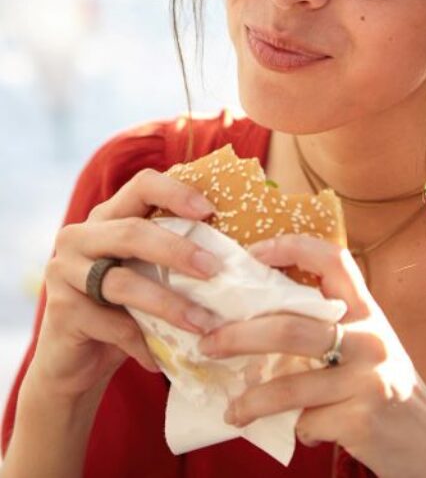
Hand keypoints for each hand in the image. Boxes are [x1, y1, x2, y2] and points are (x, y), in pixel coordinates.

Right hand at [29, 168, 223, 398]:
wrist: (75, 362)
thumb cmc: (125, 308)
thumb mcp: (147, 274)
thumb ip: (173, 255)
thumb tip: (243, 251)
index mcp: (108, 216)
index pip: (141, 185)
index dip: (176, 193)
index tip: (210, 211)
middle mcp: (80, 236)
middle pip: (132, 231)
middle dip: (178, 251)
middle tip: (215, 270)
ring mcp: (64, 271)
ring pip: (123, 282)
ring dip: (168, 305)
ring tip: (202, 324)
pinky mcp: (61, 311)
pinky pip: (112, 326)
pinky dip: (142, 343)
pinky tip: (161, 360)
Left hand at [198, 234, 425, 477]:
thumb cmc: (388, 389)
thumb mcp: (367, 347)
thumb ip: (330, 328)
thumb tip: (257, 320)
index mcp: (368, 311)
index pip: (333, 259)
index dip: (291, 247)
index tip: (253, 253)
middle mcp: (370, 337)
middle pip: (291, 326)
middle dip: (240, 335)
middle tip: (208, 342)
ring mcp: (368, 378)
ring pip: (290, 384)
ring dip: (252, 399)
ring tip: (232, 408)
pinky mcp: (362, 419)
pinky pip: (306, 422)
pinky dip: (295, 428)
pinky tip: (299, 431)